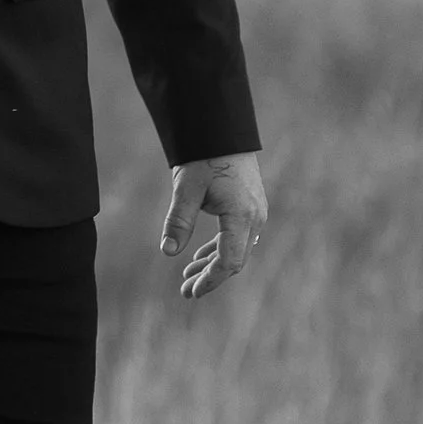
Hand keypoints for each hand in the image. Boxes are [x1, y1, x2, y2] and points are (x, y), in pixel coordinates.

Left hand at [160, 152, 266, 298]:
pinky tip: (200, 258)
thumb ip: (178, 221)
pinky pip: (237, 237)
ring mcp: (255, 213)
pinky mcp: (249, 207)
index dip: (211, 280)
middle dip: (210, 277)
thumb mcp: (186, 189)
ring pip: (236, 250)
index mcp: (242, 216)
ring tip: (187, 278)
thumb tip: (168, 251)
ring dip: (212, 265)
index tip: (192, 292)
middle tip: (185, 292)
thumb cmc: (204, 158)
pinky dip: (219, 250)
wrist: (223, 131)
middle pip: (234, 260)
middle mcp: (255, 218)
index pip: (229, 261)